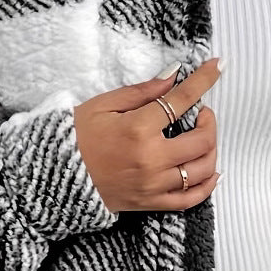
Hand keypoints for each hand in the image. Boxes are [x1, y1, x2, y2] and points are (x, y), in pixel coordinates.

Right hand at [72, 58, 223, 213]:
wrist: (52, 176)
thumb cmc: (75, 137)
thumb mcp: (103, 105)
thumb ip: (142, 92)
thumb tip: (173, 77)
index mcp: (138, 129)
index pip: (182, 100)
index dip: (204, 80)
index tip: (217, 66)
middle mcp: (151, 159)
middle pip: (202, 139)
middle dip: (209, 121)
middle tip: (201, 113)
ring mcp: (153, 184)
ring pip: (202, 169)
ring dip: (211, 150)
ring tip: (202, 138)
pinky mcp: (150, 203)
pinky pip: (190, 199)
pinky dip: (206, 186)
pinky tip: (210, 172)